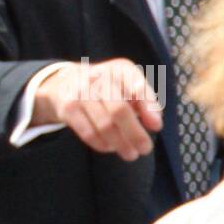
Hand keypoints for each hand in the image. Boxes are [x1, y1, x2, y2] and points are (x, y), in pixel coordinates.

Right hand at [36, 58, 162, 160]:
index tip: (156, 126)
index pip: (137, 87)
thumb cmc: (107, 87)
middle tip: (145, 149)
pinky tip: (110, 147)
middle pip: (119, 110)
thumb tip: (156, 124)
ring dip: (121, 144)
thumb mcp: (129, 86)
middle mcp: (99, 77)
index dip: (148, 108)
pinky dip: (102, 144)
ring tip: (130, 153)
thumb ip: (146, 102)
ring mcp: (81, 92)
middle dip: (135, 134)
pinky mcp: (68, 108)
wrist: (66, 82)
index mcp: (119, 69)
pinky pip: (88, 133)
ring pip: (104, 125)